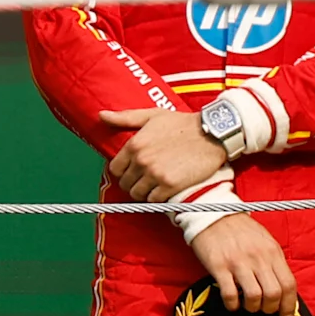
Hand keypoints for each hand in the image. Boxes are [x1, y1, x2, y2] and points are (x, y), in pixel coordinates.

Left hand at [102, 107, 228, 200]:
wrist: (213, 133)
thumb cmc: (183, 123)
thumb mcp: (152, 115)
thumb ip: (125, 118)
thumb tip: (101, 115)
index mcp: (134, 145)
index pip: (115, 169)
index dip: (123, 171)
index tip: (132, 171)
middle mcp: (141, 160)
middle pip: (125, 183)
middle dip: (133, 183)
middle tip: (145, 180)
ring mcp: (155, 174)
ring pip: (137, 194)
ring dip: (144, 192)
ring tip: (154, 186)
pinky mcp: (170, 185)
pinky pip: (154, 200)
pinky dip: (157, 197)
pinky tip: (164, 190)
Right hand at [191, 215, 300, 315]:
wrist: (212, 214)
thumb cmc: (240, 230)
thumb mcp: (264, 241)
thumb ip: (274, 262)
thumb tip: (282, 287)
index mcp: (272, 252)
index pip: (289, 284)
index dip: (290, 305)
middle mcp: (258, 258)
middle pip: (274, 293)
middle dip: (270, 308)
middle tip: (264, 310)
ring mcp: (238, 262)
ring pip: (254, 296)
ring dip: (252, 307)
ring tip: (248, 305)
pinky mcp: (218, 266)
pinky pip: (229, 293)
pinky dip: (232, 304)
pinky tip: (232, 303)